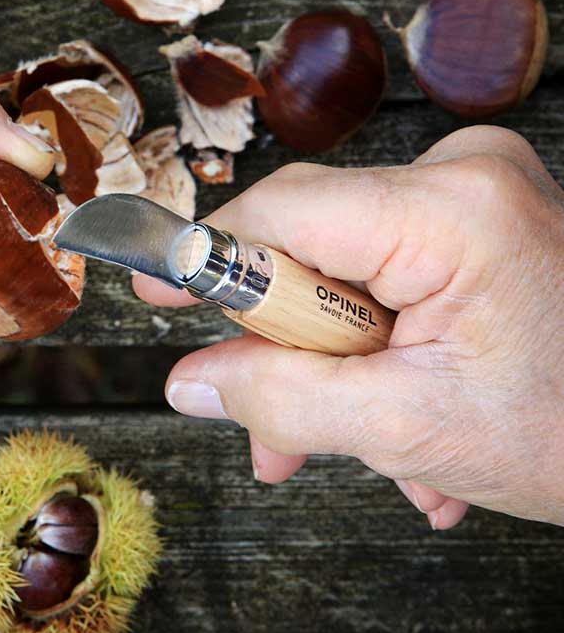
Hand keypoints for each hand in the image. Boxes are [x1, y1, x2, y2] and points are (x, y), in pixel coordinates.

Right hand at [135, 126, 563, 528]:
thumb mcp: (411, 429)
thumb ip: (281, 400)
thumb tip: (189, 380)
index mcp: (450, 210)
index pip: (281, 212)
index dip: (204, 258)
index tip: (152, 290)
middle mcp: (463, 176)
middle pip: (310, 252)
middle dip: (290, 354)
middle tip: (283, 439)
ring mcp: (476, 193)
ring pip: (346, 275)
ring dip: (341, 371)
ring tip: (373, 455)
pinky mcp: (481, 218)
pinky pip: (388, 275)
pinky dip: (384, 350)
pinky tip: (417, 427)